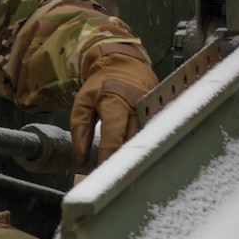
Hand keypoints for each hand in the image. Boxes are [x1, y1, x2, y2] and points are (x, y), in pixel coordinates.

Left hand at [70, 46, 157, 166]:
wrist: (122, 61)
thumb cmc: (101, 83)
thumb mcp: (83, 101)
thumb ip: (79, 128)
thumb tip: (81, 156)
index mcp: (116, 103)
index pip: (113, 136)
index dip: (108, 155)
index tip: (102, 171)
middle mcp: (137, 107)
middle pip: (132, 141)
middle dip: (123, 161)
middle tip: (114, 178)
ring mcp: (151, 108)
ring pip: (145, 139)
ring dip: (136, 155)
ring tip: (126, 171)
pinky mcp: (158, 111)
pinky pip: (152, 132)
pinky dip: (145, 145)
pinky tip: (139, 157)